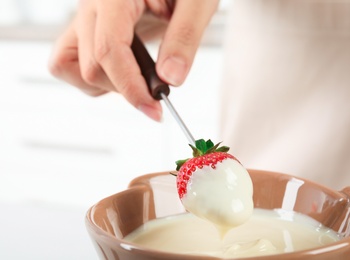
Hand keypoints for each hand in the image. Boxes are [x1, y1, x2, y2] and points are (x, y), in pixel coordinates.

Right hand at [49, 0, 218, 120]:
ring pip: (69, 67)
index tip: (154, 109)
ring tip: (139, 77)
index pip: (109, 49)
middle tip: (158, 91)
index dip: (130, 86)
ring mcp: (84, 18)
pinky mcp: (85, 30)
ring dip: (105, 85)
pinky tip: (124, 72)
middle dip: (126, 89)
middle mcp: (91, 5)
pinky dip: (96, 78)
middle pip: (90, 66)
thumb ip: (184, 37)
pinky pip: (70, 63)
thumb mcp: (197, 2)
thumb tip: (170, 79)